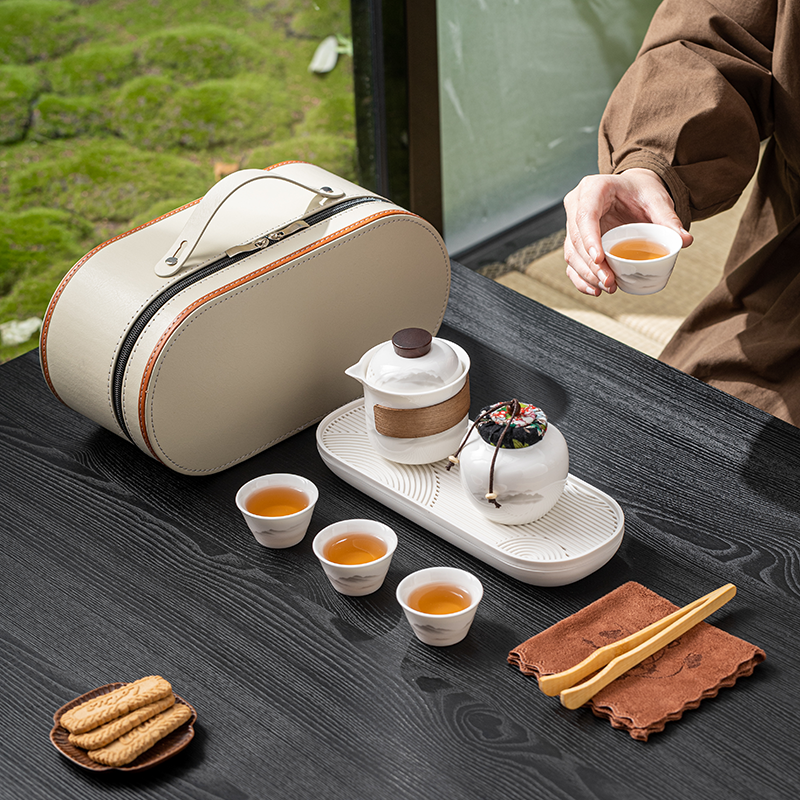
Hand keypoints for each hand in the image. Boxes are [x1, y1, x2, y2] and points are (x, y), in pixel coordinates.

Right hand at [563, 168, 692, 295]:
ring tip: (608, 287)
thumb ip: (668, 219)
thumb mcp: (656, 199)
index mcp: (593, 188)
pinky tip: (595, 290)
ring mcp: (573, 223)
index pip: (584, 215)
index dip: (589, 239)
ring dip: (587, 275)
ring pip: (572, 253)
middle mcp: (577, 204)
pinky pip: (572, 262)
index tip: (600, 259)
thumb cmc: (641, 190)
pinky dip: (581, 279)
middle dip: (591, 265)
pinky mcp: (575, 240)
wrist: (633, 190)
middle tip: (610, 281)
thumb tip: (684, 241)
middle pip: (576, 239)